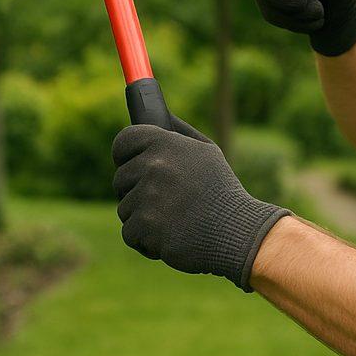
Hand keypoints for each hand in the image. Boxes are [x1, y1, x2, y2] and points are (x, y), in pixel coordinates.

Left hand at [111, 114, 290, 290]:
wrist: (236, 231)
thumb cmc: (220, 191)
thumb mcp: (207, 152)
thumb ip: (179, 132)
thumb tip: (159, 115)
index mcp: (167, 143)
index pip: (124, 139)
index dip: (124, 154)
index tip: (129, 163)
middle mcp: (154, 166)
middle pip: (120, 177)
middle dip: (136, 190)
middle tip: (164, 200)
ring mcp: (147, 196)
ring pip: (124, 207)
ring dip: (142, 216)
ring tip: (173, 219)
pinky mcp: (144, 226)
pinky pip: (129, 232)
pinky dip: (145, 239)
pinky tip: (169, 236)